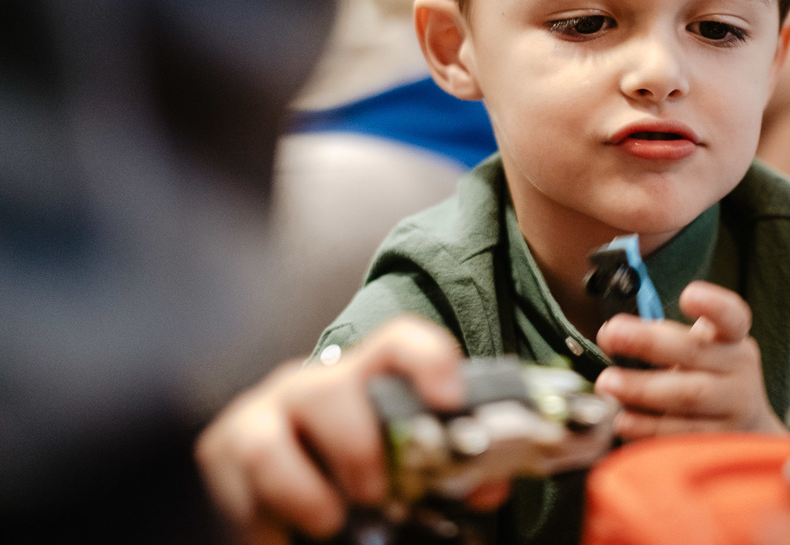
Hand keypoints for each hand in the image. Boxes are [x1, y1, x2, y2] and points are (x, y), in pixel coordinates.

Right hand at [195, 315, 500, 544]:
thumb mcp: (407, 477)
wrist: (290, 507)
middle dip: (359, 451)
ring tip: (329, 522)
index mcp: (369, 379)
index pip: (399, 342)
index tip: (451, 400)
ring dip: (305, 493)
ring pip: (268, 441)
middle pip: (333, 389)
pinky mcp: (221, 448)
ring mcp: (262, 412)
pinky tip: (287, 535)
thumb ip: (449, 475)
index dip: (428, 359)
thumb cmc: (356, 484)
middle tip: (377, 496)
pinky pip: (238, 480)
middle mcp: (313, 384)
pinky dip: (268, 519)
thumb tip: (489, 481)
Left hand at [593, 281, 786, 439]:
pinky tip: (622, 421)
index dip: (713, 305)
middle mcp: (739, 370)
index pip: (731, 316)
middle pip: (695, 354)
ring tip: (607, 383)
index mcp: (732, 339)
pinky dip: (647, 429)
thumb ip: (665, 338)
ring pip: (687, 398)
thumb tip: (616, 334)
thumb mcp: (700, 350)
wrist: (747, 431)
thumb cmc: (708, 377)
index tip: (688, 294)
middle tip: (609, 335)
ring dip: (642, 389)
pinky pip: (679, 436)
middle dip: (648, 343)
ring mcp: (734, 409)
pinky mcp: (719, 443)